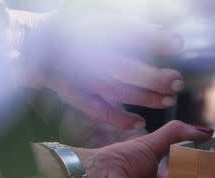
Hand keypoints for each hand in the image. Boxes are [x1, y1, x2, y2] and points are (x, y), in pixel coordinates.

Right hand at [16, 9, 185, 128]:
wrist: (36, 41)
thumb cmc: (78, 27)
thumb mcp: (101, 18)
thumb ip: (132, 29)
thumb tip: (163, 36)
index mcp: (93, 29)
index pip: (128, 35)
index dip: (153, 40)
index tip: (178, 43)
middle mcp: (87, 56)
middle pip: (125, 70)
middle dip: (153, 78)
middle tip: (177, 80)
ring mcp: (81, 78)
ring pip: (116, 92)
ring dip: (145, 98)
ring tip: (169, 99)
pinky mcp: (76, 95)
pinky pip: (98, 111)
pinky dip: (119, 119)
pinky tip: (140, 122)